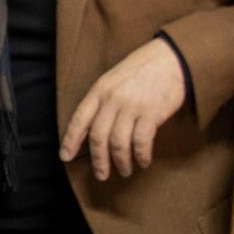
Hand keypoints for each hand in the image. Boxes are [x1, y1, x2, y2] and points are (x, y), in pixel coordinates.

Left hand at [60, 38, 187, 180]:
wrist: (169, 59)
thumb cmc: (140, 71)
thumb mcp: (113, 80)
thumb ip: (102, 101)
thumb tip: (94, 130)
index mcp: (98, 91)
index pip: (79, 120)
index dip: (71, 140)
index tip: (65, 157)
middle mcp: (111, 100)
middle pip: (98, 137)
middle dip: (98, 160)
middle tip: (101, 175)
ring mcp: (131, 107)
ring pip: (118, 143)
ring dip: (120, 162)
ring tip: (124, 171)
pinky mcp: (151, 114)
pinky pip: (141, 142)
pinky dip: (141, 156)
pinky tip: (143, 162)